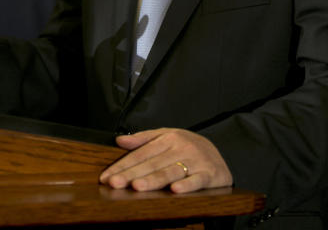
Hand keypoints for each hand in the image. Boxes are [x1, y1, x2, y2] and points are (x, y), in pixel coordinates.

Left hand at [99, 128, 232, 193]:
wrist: (219, 154)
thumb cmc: (188, 147)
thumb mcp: (167, 137)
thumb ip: (143, 139)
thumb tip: (119, 140)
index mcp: (169, 138)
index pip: (141, 153)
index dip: (123, 165)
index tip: (107, 176)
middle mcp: (181, 148)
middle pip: (153, 164)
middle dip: (132, 174)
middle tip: (115, 183)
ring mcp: (196, 161)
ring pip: (171, 172)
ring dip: (154, 180)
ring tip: (137, 186)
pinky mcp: (209, 174)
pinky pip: (196, 181)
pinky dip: (187, 186)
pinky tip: (175, 190)